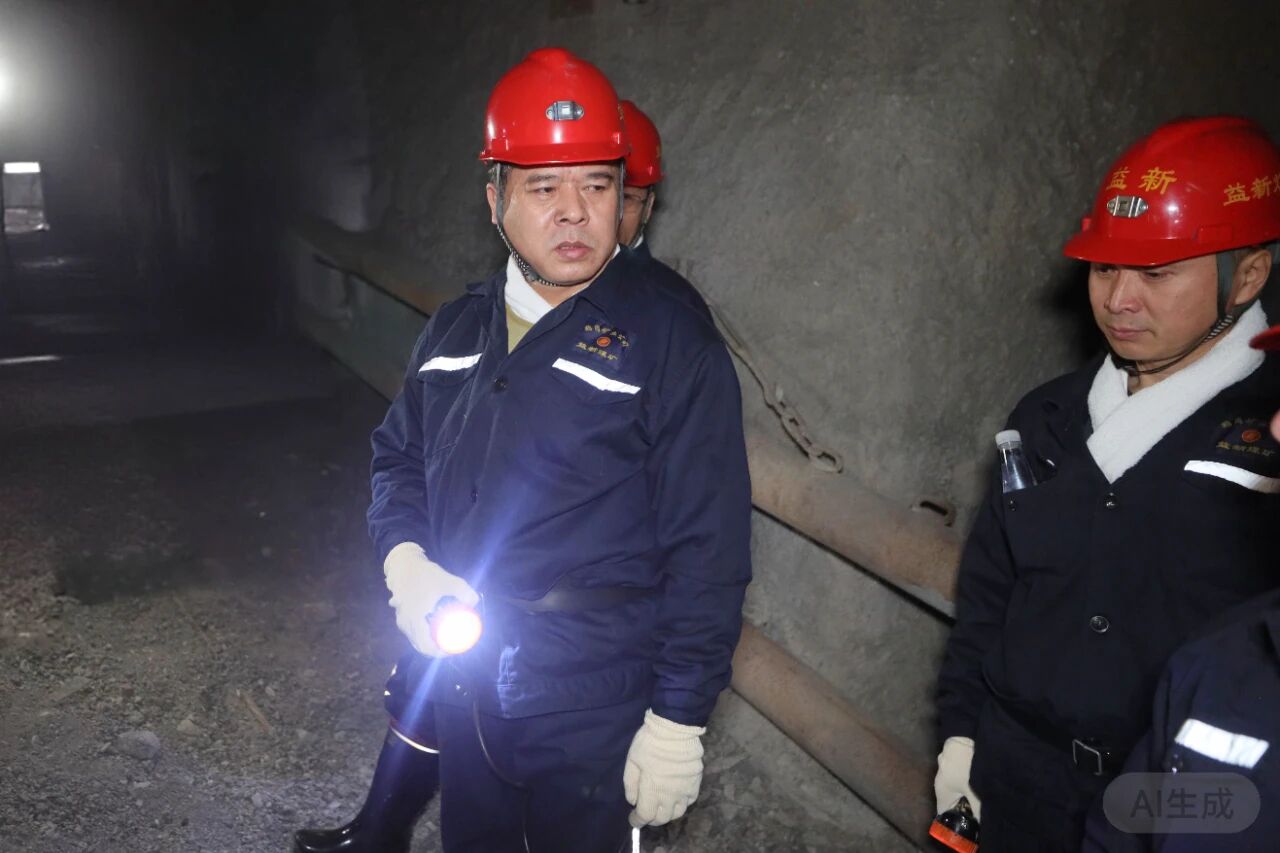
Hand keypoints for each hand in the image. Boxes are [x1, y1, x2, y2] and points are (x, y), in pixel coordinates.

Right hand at [383, 542, 478, 656]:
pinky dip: (421, 634)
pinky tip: (431, 629)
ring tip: (443, 639)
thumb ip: (463, 591)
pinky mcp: (399, 614)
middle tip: (451, 646)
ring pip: (414, 639)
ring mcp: (400, 620)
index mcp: (414, 620)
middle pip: (420, 645)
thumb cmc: (424, 574)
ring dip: (428, 642)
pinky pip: (410, 631)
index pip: (425, 646)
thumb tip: (475, 602)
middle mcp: (405, 624)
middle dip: (435, 649)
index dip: (439, 653)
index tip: (452, 651)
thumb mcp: (447, 581)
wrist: (403, 564)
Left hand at [623, 709, 706, 827]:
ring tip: (661, 807)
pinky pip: (690, 801)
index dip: (637, 820)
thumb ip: (630, 784)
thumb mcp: (632, 761)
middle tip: (647, 813)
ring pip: (678, 813)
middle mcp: (670, 795)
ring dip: (668, 814)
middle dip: (652, 819)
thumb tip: (633, 801)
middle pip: (662, 818)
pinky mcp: (696, 782)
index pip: (645, 815)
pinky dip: (682, 804)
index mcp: (652, 790)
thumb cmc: (649, 743)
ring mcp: (685, 790)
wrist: (675, 728)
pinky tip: (676, 797)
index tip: (633, 818)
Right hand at [934, 736, 981, 819]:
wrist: (966, 736)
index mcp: (940, 790)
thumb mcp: (975, 791)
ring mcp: (945, 767)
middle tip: (977, 815)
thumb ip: (978, 810)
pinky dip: (967, 781)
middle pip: (950, 800)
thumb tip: (982, 824)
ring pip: (955, 787)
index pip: (943, 813)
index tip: (965, 828)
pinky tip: (979, 781)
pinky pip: (959, 775)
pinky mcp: (953, 759)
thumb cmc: (966, 766)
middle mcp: (940, 780)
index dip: (953, 823)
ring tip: (980, 798)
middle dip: (962, 808)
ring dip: (966, 793)